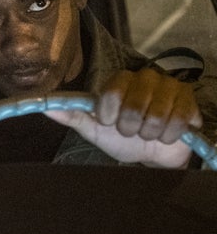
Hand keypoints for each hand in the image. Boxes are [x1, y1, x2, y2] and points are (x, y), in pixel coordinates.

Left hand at [44, 69, 200, 167]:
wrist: (152, 154)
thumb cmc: (121, 138)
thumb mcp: (94, 129)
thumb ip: (73, 116)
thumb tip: (44, 107)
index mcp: (120, 82)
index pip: (112, 92)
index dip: (109, 113)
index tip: (109, 122)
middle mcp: (146, 79)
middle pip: (135, 104)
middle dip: (130, 127)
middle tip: (130, 131)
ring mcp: (170, 88)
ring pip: (158, 115)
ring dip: (149, 133)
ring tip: (148, 133)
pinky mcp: (190, 102)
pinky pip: (179, 120)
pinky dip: (169, 135)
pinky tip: (166, 135)